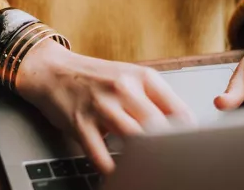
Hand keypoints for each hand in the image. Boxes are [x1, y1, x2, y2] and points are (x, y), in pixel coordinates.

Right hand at [16, 40, 194, 173]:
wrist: (52, 70)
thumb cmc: (94, 77)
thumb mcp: (128, 78)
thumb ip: (154, 99)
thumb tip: (183, 128)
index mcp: (143, 77)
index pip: (178, 111)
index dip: (189, 136)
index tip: (191, 150)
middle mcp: (123, 89)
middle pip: (158, 127)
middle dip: (168, 150)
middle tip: (172, 166)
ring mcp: (101, 106)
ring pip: (133, 140)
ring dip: (142, 160)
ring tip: (148, 171)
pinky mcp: (80, 122)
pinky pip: (100, 154)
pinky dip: (110, 169)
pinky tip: (118, 173)